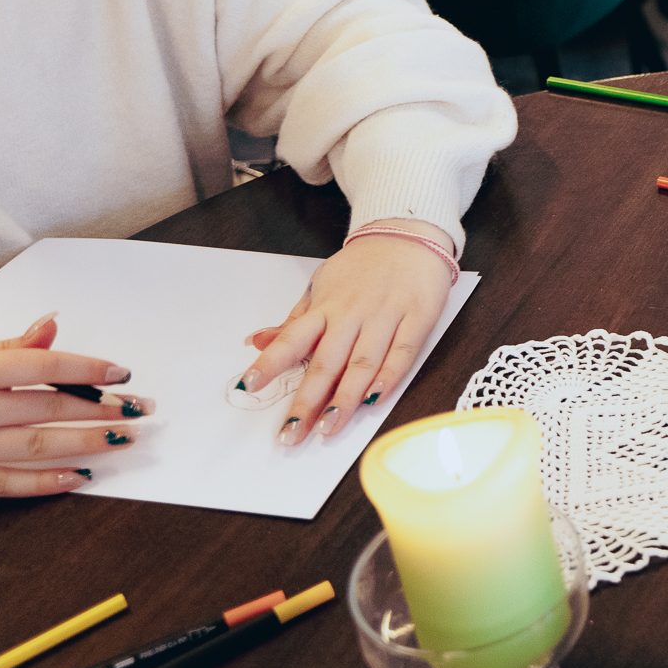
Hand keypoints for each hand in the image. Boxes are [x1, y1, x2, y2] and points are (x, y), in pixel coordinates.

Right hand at [0, 314, 150, 499]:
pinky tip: (79, 477)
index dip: (89, 368)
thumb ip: (4, 346)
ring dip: (87, 442)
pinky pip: (5, 485)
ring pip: (37, 446)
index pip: (45, 366)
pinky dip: (45, 483)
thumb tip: (53, 325)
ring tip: (124, 438)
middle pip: (50, 408)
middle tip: (140, 408)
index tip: (122, 372)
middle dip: (102, 408)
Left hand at [240, 223, 454, 444]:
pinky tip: (374, 400)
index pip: (292, 338)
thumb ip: (293, 320)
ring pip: (363, 363)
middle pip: (327, 362)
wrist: (408, 234)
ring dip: (345, 399)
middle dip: (308, 401)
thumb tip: (256, 342)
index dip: (271, 363)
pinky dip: (389, 377)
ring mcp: (386, 315)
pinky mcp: (418, 317)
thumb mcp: (320, 285)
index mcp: (326, 306)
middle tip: (292, 433)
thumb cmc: (362, 266)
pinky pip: (402, 353)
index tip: (249, 385)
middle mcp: (353, 313)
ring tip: (329, 428)